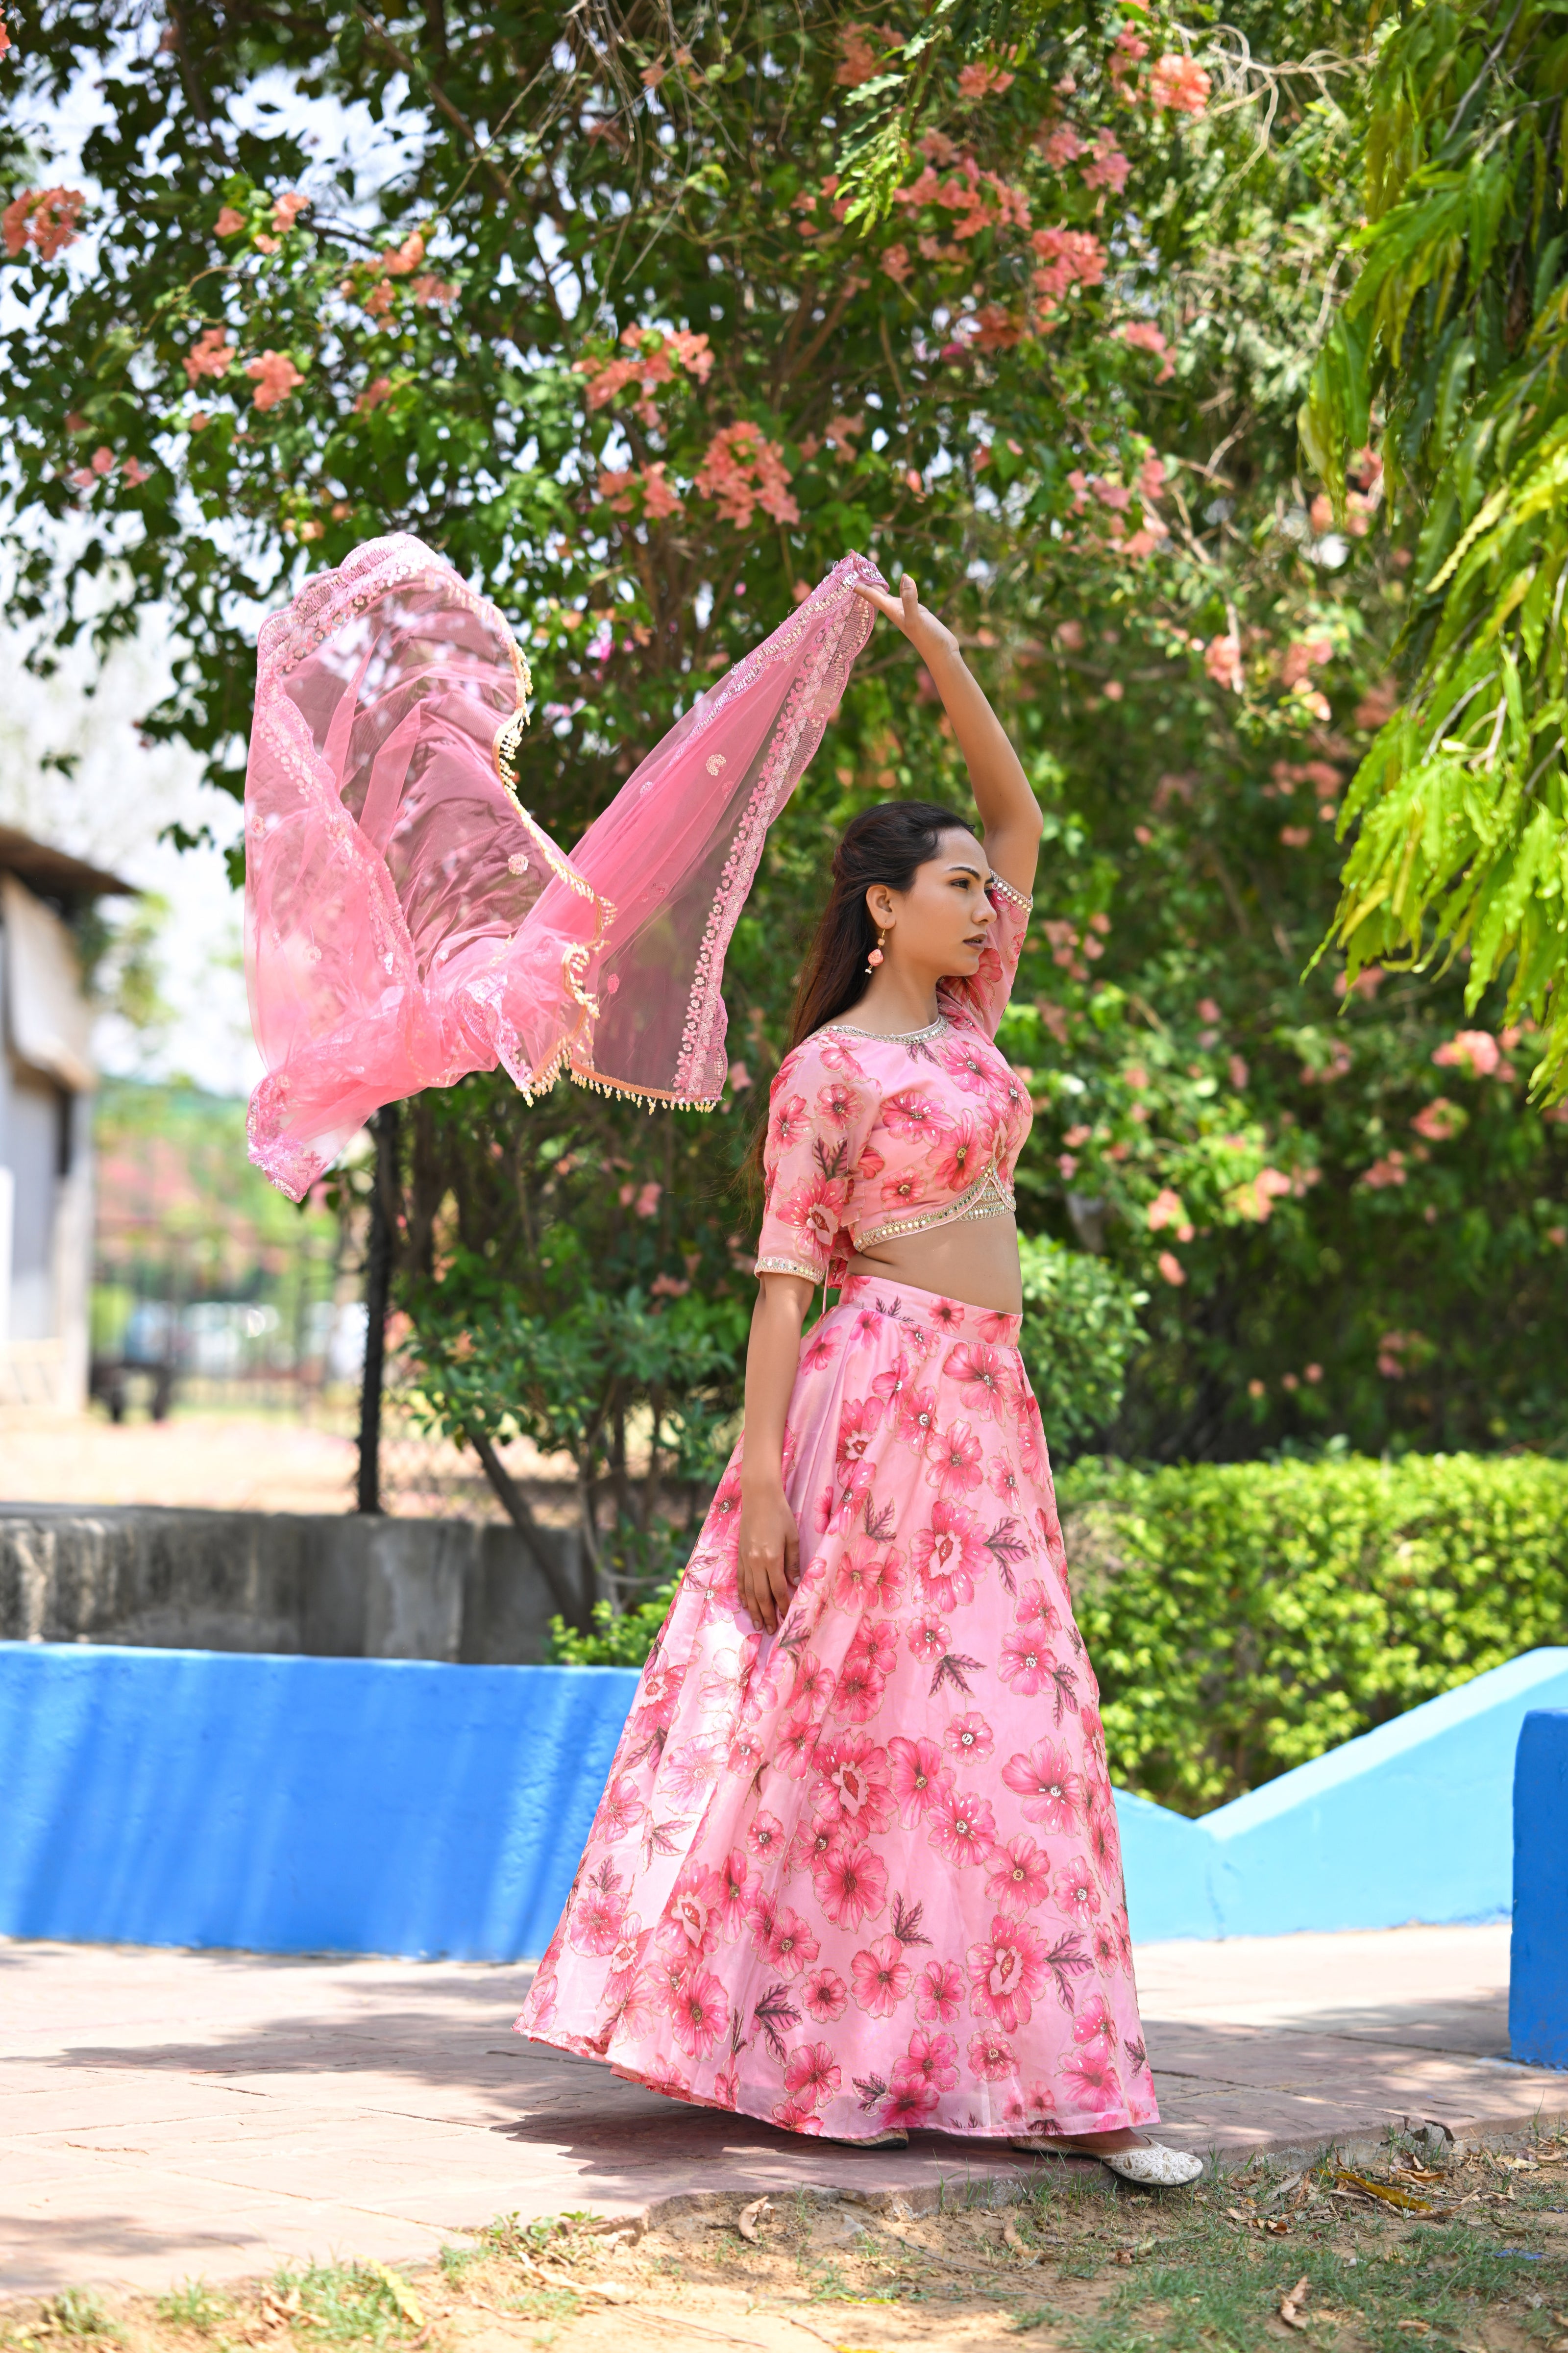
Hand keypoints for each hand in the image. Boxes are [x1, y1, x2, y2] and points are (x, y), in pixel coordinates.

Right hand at [736, 1483, 800, 1633]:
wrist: (758, 1497)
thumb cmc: (780, 1514)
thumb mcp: (792, 1537)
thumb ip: (793, 1562)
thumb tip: (795, 1584)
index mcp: (771, 1558)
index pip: (778, 1589)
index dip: (783, 1605)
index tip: (789, 1618)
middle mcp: (756, 1562)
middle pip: (761, 1595)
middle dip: (768, 1614)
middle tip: (772, 1630)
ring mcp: (745, 1559)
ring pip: (749, 1591)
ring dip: (754, 1609)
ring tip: (759, 1625)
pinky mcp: (739, 1555)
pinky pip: (740, 1580)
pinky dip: (743, 1594)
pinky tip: (746, 1604)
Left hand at [852, 573, 956, 660]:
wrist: (940, 652)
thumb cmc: (927, 639)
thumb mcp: (916, 619)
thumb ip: (909, 599)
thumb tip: (905, 578)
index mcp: (890, 610)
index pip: (869, 593)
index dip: (856, 582)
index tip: (844, 568)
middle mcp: (893, 609)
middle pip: (873, 590)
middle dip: (862, 577)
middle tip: (852, 559)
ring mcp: (903, 609)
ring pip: (884, 592)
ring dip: (876, 581)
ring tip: (867, 568)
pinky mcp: (914, 608)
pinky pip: (901, 593)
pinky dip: (900, 584)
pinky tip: (903, 577)